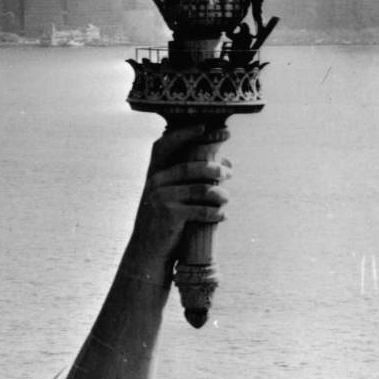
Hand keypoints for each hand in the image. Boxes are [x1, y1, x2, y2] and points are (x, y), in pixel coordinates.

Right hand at [132, 124, 231, 264]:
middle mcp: (155, 181)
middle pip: (191, 167)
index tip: (207, 126)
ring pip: (201, 189)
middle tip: (230, 172)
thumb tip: (228, 161)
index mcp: (154, 173)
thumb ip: (194, 177)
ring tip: (227, 198)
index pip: (167, 144)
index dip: (185, 133)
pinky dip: (215, 213)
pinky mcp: (170, 215)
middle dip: (215, 168)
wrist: (148, 252)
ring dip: (219, 194)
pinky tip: (222, 216)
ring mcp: (161, 198)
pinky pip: (201, 210)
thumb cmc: (165, 220)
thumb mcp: (174, 196)